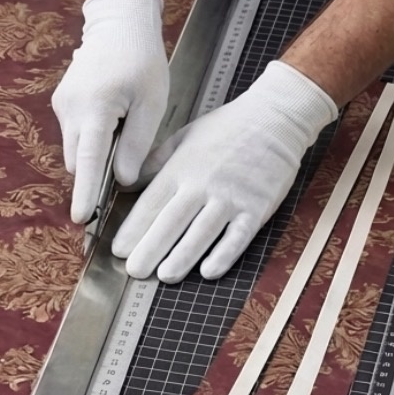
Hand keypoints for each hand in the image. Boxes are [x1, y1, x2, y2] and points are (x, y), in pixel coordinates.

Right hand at [51, 0, 168, 223]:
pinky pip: (74, 131)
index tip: (80, 217)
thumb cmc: (141, 59)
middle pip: (78, 160)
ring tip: (123, 124)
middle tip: (126, 157)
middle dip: (95, 171)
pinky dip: (91, 136)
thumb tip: (122, 180)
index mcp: (95, 109)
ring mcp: (62, 105)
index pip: (88, 162)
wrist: (118, 22)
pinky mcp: (62, 101)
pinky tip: (112, 115)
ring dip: (95, 151)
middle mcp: (70, 110)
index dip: (85, 192)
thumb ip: (136, 145)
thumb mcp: (151, 103)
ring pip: (75, 147)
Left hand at [112, 60, 338, 280]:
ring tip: (164, 276)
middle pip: (172, 221)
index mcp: (181, 168)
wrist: (275, 118)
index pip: (151, 203)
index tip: (118, 249)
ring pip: (202, 232)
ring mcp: (231, 197)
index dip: (133, 228)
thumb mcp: (183, 138)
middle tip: (134, 270)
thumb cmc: (227, 128)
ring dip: (182, 256)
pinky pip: (238, 236)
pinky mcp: (257, 208)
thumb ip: (155, 163)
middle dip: (150, 248)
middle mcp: (203, 184)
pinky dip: (224, 255)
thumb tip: (125, 185)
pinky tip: (209, 272)